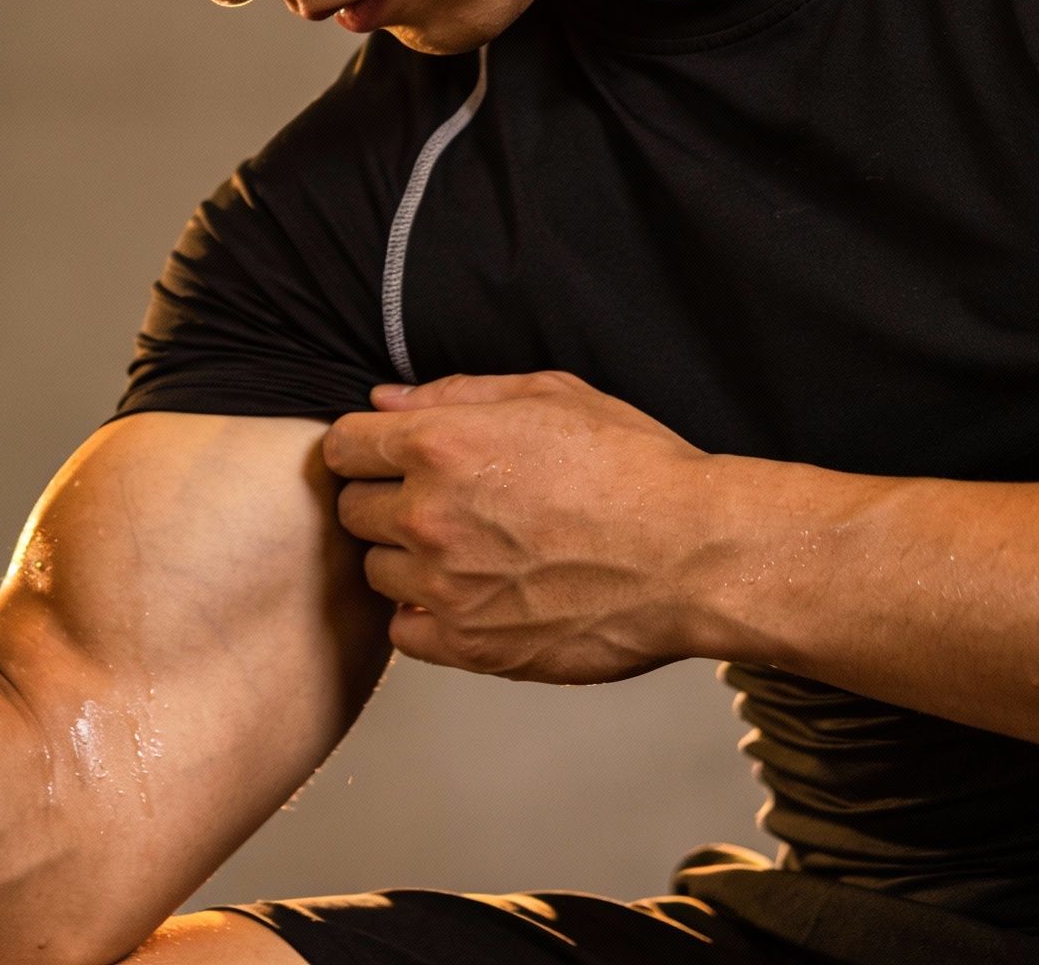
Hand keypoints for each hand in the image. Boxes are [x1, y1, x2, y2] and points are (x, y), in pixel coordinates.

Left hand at [321, 371, 725, 683]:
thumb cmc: (636, 469)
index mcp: (440, 445)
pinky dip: (426, 616)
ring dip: (408, 560)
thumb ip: (456, 393)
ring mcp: (444, 585)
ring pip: (377, 571)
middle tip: (443, 505)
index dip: (364, 449)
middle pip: (352, 509)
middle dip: (386, 501)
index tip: (387, 459)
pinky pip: (403, 631)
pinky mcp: (468, 645)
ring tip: (471, 552)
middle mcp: (428, 515)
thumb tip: (386, 400)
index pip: (343, 445)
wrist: (696, 557)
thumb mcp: (552, 395)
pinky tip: (470, 598)